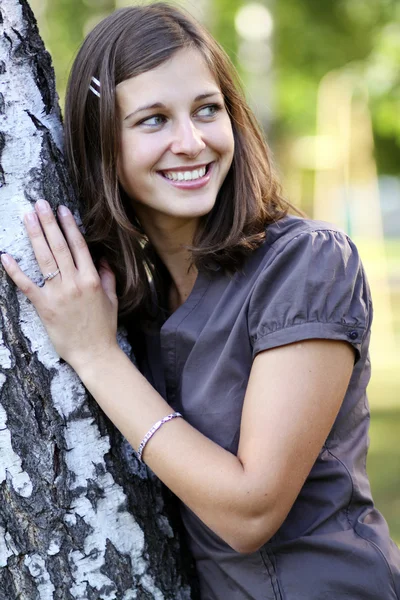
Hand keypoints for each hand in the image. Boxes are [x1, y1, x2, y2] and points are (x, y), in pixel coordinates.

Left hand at [0, 200, 118, 371]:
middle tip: (40, 204)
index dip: (69, 226)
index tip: (62, 210)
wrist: (94, 353)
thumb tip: (101, 258)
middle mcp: (75, 283)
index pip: (79, 246)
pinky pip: (27, 285)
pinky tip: (5, 256)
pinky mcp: (44, 306)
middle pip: (60, 246)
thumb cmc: (104, 327)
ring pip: (44, 259)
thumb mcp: (112, 299)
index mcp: (92, 279)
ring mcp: (58, 294)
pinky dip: (15, 270)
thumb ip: (107, 276)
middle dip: (49, 223)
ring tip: (28, 217)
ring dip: (35, 236)